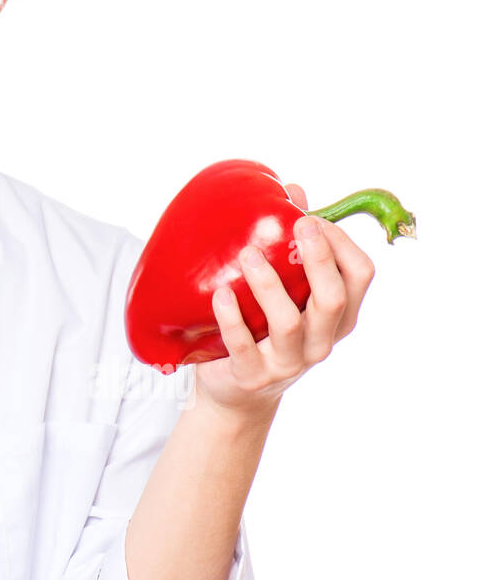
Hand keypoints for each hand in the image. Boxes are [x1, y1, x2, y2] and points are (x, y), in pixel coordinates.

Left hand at [193, 183, 376, 417]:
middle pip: (333, 298)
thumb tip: (293, 189)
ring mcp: (289, 363)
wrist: (234, 390)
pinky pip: (244, 346)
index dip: (342, 244)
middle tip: (298, 223)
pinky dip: (232, 318)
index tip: (312, 218)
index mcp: (337, 317)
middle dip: (318, 258)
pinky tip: (220, 294)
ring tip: (248, 253)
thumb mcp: (285, 290)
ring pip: (289, 322)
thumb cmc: (262, 327)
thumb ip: (291, 244)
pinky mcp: (252, 376)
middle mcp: (321, 341)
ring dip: (269, 284)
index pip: (360, 276)